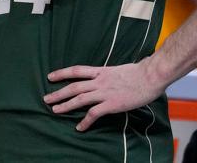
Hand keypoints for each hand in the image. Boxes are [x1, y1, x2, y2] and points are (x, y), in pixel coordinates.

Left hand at [43, 58, 165, 131]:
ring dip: (66, 105)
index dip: (62, 73)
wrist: (150, 76)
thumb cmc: (139, 72)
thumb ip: (108, 75)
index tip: (50, 76)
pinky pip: (94, 113)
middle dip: (58, 93)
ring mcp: (105, 92)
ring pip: (80, 99)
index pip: (76, 70)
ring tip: (55, 110)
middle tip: (46, 99)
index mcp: (101, 71)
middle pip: (74, 86)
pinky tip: (79, 127)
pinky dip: (85, 121)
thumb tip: (104, 77)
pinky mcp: (112, 104)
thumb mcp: (118, 69)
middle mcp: (99, 81)